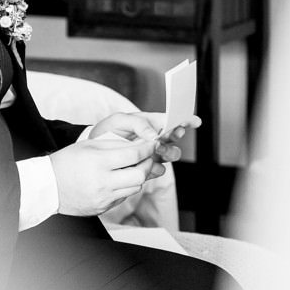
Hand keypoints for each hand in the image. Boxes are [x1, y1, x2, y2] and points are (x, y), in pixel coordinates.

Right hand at [49, 136, 161, 215]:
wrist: (48, 186)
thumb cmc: (67, 162)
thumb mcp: (90, 145)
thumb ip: (117, 145)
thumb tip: (141, 145)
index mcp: (98, 163)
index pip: (133, 155)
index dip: (147, 149)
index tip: (152, 144)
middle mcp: (102, 182)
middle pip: (140, 175)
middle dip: (147, 164)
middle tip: (147, 157)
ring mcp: (103, 198)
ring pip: (135, 188)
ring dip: (139, 176)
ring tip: (133, 167)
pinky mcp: (103, 208)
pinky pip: (124, 197)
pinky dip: (127, 187)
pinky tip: (120, 179)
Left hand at [86, 111, 201, 163]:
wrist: (95, 151)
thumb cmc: (107, 131)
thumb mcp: (119, 120)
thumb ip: (138, 123)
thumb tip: (155, 135)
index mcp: (152, 123)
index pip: (173, 120)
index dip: (186, 120)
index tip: (194, 122)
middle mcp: (156, 138)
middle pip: (175, 139)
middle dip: (174, 139)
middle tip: (166, 138)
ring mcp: (153, 153)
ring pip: (171, 155)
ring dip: (168, 153)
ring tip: (157, 151)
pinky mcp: (148, 167)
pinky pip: (159, 169)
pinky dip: (157, 167)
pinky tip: (149, 165)